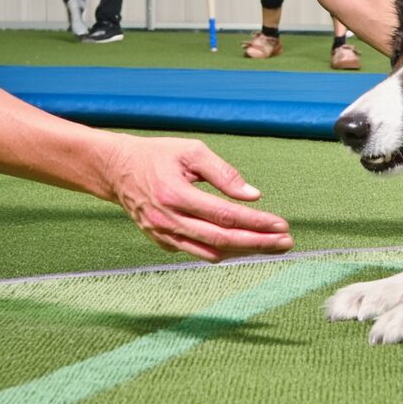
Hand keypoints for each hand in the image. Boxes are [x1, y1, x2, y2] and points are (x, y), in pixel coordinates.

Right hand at [105, 135, 292, 261]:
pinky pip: (198, 252)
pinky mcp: (161, 242)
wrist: (116, 169)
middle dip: (258, 243)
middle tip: (286, 243)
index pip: (226, 216)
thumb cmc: (158, 155)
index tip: (283, 226)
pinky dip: (223, 251)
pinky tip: (244, 244)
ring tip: (272, 245)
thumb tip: (253, 195)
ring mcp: (163, 234)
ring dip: (243, 251)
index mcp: (175, 195)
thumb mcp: (191, 151)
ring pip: (210, 252)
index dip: (257, 223)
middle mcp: (168, 220)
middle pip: (222, 240)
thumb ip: (224, 173)